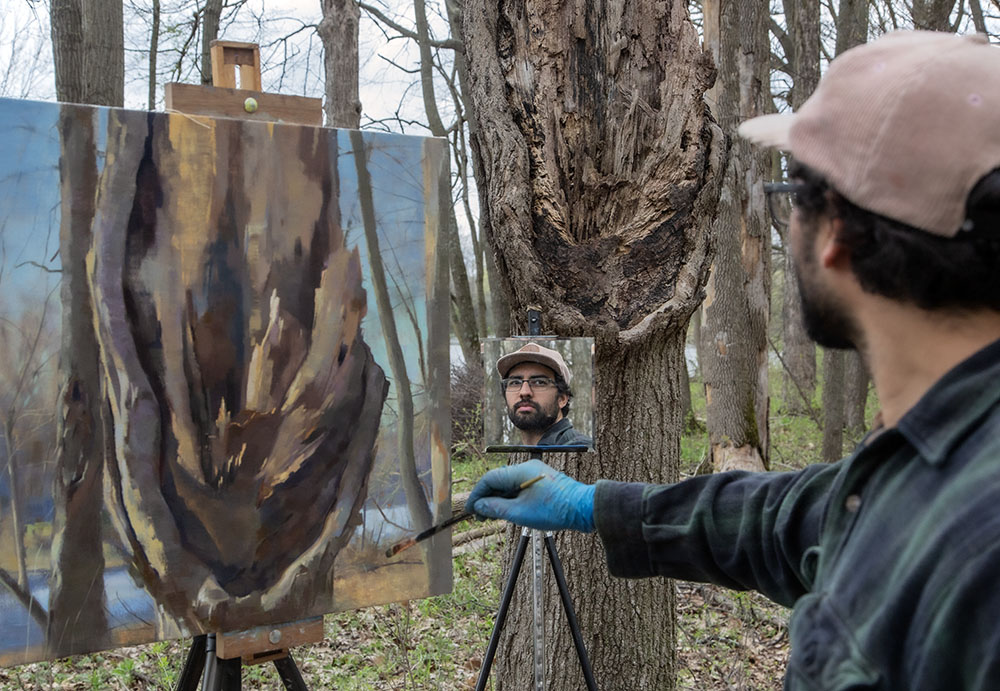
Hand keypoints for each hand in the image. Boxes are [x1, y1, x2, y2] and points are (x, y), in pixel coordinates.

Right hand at [466, 459, 594, 531]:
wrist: (583, 509)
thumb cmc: (555, 510)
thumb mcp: (520, 513)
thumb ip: (496, 509)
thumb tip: (479, 506)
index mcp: (520, 471)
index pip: (490, 479)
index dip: (477, 495)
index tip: (471, 510)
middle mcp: (526, 468)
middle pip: (498, 481)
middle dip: (487, 498)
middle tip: (481, 516)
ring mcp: (534, 474)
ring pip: (509, 485)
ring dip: (499, 500)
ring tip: (492, 517)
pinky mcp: (541, 482)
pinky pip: (519, 487)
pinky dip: (511, 498)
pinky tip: (507, 512)